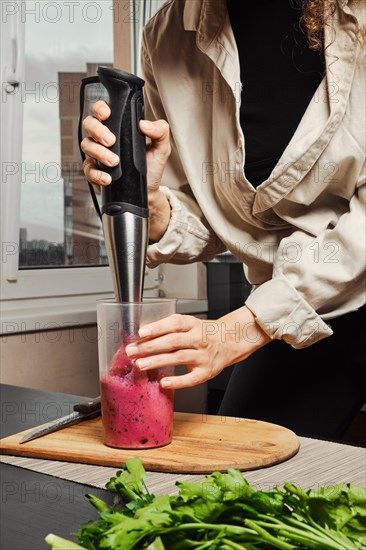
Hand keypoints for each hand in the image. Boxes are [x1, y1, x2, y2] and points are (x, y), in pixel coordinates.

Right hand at [80, 100, 170, 239]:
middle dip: (97, 130)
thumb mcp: (161, 148)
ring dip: (99, 152)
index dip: (100, 108)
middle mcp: (104, 138)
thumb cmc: (151, 167)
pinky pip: (87, 169)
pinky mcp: (94, 171)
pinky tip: (108, 177)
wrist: (148, 191)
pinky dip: (96, 173)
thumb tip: (145, 124)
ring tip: (114, 162)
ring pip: (87, 145)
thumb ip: (160, 131)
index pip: (102, 110)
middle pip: (89, 124)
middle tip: (111, 141)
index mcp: (119, 128)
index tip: (107, 114)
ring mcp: (97, 154)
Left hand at [125, 306, 270, 388]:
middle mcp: (199, 338)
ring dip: (158, 361)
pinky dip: (177, 381)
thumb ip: (170, 328)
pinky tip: (163, 383)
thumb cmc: (204, 333)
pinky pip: (191, 378)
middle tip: (132, 351)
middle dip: (150, 346)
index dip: (158, 327)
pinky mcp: (206, 371)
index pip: (174, 323)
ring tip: (140, 364)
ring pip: (179, 358)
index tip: (141, 332)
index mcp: (193, 324)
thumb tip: (142, 333)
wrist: (230, 341)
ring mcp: (204, 356)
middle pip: (173, 341)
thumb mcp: (190, 324)